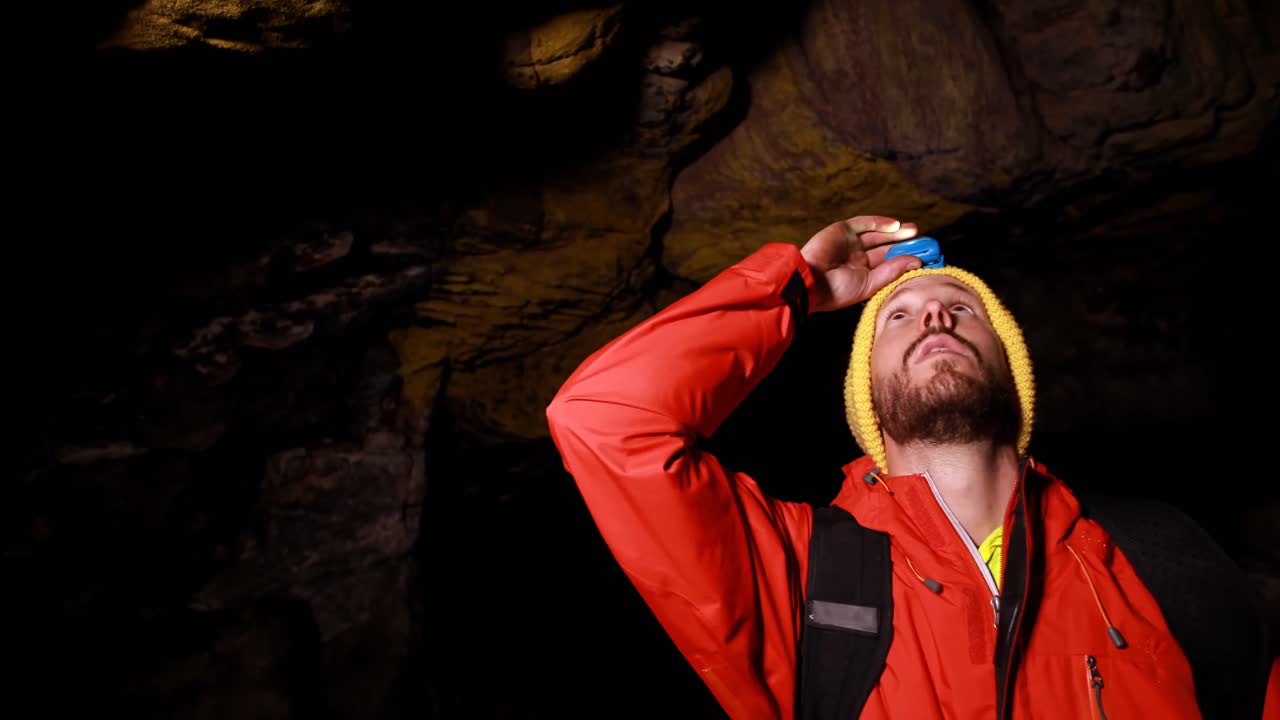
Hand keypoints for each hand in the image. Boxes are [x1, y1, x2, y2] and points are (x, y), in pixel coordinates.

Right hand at [800, 215, 922, 312]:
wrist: (810, 281)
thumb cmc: (836, 291)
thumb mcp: (870, 284)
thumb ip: (892, 271)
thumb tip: (916, 261)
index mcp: (861, 274)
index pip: (888, 263)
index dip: (905, 258)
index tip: (925, 256)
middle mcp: (856, 257)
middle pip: (885, 247)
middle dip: (904, 243)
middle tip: (923, 240)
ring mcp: (848, 243)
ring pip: (877, 234)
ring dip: (895, 232)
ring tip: (913, 231)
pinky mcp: (841, 230)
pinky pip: (864, 223)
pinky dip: (879, 223)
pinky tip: (895, 226)